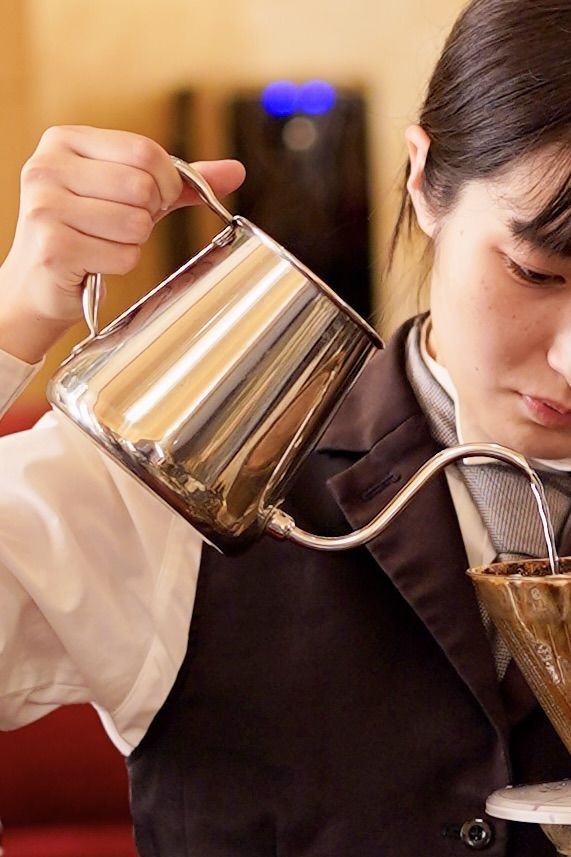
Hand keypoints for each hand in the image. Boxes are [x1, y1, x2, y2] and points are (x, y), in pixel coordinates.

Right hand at [0, 126, 244, 361]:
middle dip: (148, 214)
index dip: (164, 183)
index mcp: (64, 141)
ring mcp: (45, 207)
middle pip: (143, 186)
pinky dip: (120, 264)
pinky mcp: (53, 247)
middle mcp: (47, 167)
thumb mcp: (128, 195)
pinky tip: (95, 262)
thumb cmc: (86, 233)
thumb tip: (236, 170)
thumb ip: (178, 180)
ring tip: (104, 243)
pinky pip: (124, 255)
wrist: (36, 284)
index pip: (146, 150)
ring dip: (133, 243)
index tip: (151, 200)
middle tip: (123, 226)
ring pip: (137, 224)